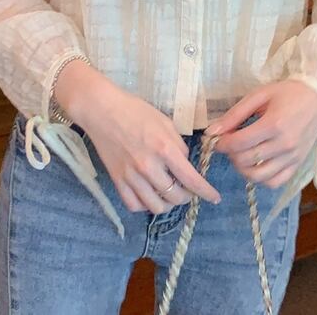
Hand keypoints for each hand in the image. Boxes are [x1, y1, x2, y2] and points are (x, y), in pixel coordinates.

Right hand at [55, 59, 221, 213]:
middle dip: (187, 197)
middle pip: (175, 196)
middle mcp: (149, 166)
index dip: (206, 192)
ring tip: (170, 195)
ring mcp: (131, 176)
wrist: (102, 110)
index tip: (214, 198)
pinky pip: (134, 205)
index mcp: (165, 148)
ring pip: (156, 206)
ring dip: (168, 204)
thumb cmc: (135, 110)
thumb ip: (178, 144)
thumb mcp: (164, 121)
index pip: (191, 179)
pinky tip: (149, 196)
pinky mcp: (117, 180)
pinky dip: (145, 205)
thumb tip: (185, 162)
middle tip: (189, 191)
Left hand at [206, 81, 316, 188]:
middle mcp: (284, 145)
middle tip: (229, 143)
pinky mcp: (298, 165)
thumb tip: (212, 131)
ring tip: (240, 155)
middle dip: (230, 154)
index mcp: (274, 124)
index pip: (239, 143)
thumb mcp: (259, 95)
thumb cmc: (288, 93)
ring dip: (242, 169)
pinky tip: (256, 165)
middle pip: (246, 160)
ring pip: (259, 176)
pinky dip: (261, 178)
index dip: (221, 143)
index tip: (216, 139)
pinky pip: (275, 182)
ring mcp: (292, 158)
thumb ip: (235, 114)